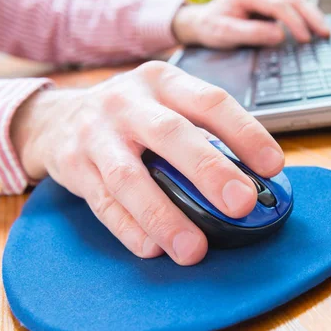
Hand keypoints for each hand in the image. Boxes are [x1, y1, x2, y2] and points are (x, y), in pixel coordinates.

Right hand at [11, 61, 284, 265]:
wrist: (57, 117)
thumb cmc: (129, 114)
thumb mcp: (164, 104)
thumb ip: (200, 133)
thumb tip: (250, 179)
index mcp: (162, 82)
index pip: (210, 102)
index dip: (245, 133)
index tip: (273, 165)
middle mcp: (127, 102)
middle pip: (171, 134)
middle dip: (209, 171)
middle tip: (241, 205)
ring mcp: (96, 133)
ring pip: (129, 177)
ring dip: (164, 216)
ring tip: (194, 249)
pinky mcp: (72, 165)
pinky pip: (102, 203)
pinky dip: (129, 228)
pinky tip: (152, 248)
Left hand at [172, 0, 329, 48]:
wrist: (200, 23)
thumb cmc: (210, 28)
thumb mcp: (225, 33)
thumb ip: (251, 33)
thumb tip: (279, 35)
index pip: (279, 5)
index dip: (294, 22)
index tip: (304, 39)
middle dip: (311, 16)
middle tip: (325, 33)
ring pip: (295, 1)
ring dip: (311, 15)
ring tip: (324, 32)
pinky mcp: (268, 4)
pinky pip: (290, 7)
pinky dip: (304, 17)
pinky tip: (313, 28)